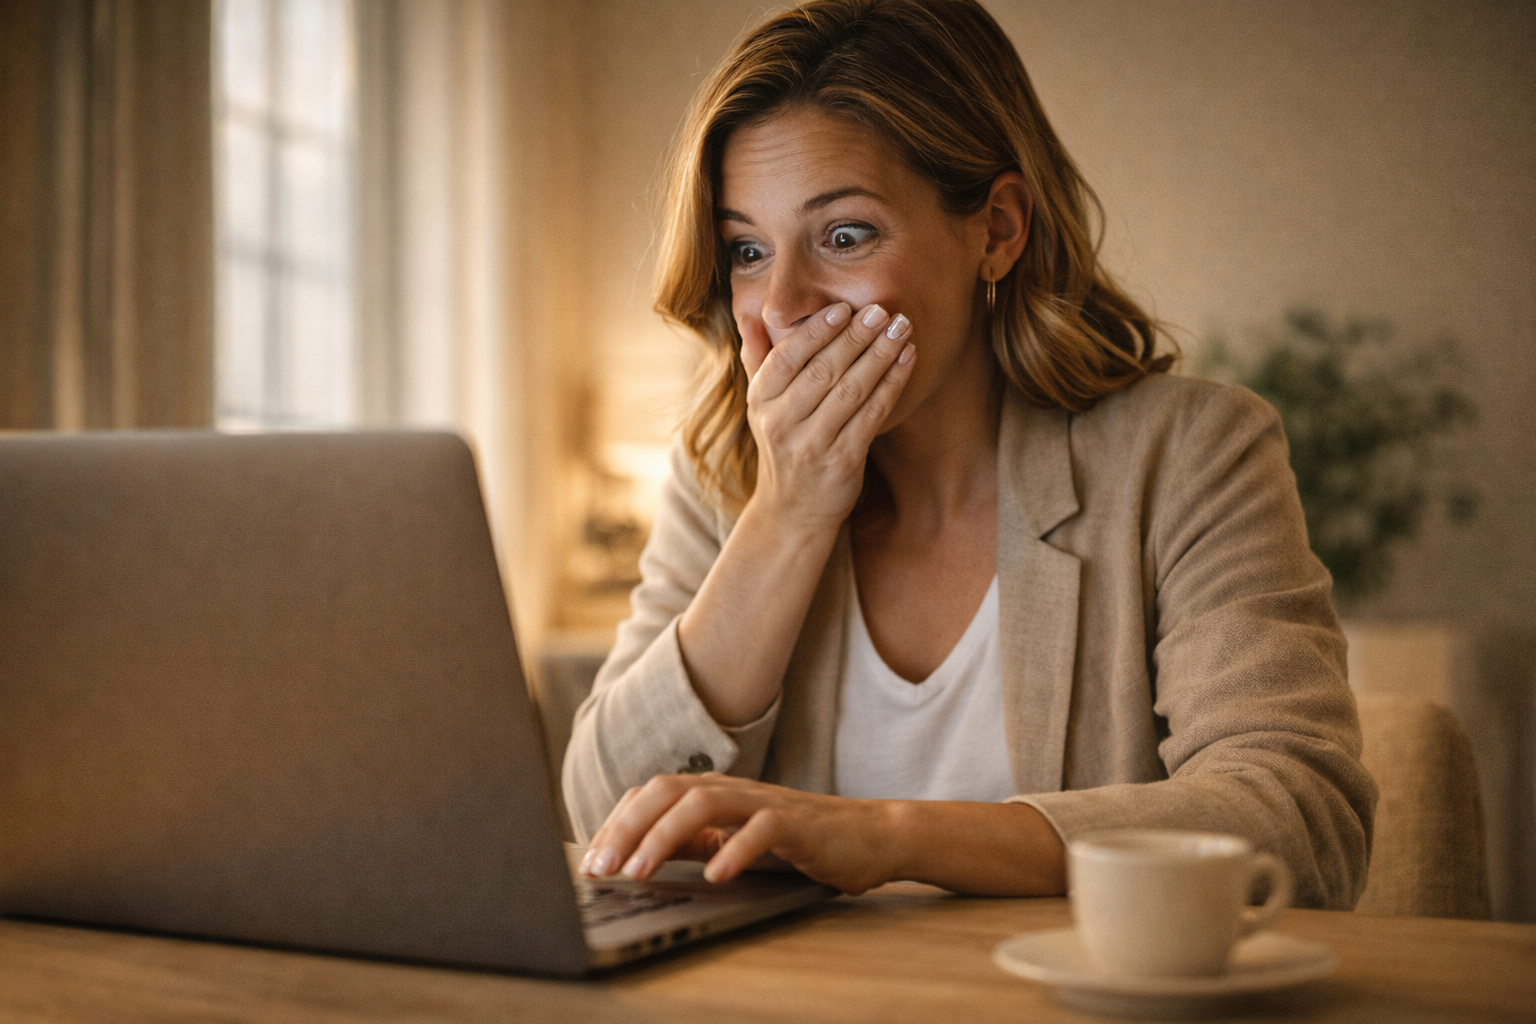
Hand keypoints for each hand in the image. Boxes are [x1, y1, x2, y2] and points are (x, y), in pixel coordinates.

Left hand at [578, 773, 899, 894]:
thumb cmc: (799, 843)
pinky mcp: (799, 824)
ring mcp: (766, 802)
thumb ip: (693, 842)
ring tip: (640, 871)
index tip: (590, 861)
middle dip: (628, 827)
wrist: (870, 837)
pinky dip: (735, 851)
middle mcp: (734, 790)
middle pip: (668, 791)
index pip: (651, 795)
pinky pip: (762, 829)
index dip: (616, 822)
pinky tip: (716, 876)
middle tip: (602, 868)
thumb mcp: (735, 842)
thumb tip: (638, 855)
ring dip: (665, 835)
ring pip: (705, 802)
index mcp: (714, 792)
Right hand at [741, 301, 914, 535]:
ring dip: (880, 355)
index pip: (787, 358)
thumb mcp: (760, 407)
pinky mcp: (843, 461)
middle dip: (856, 337)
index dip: (816, 332)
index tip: (843, 308)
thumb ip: (757, 361)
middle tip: (882, 310)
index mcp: (760, 401)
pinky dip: (892, 384)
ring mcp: (812, 444)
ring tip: (901, 328)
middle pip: (823, 371)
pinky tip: (908, 359)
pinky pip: (872, 415)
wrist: (793, 510)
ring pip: (851, 391)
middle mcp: (781, 422)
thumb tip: (750, 317)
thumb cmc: (783, 445)